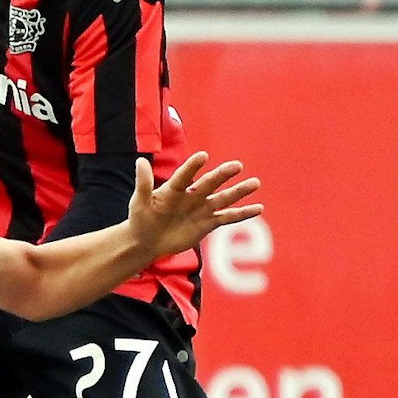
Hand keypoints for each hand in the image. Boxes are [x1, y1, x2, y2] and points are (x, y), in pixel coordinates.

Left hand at [130, 152, 262, 258]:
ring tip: (255, 182)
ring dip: (239, 191)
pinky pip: (228, 217)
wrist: (147, 241)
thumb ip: (144, 183)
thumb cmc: (140, 219)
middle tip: (237, 165)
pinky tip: (258, 208)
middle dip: (222, 175)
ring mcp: (202, 208)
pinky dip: (243, 213)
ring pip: (223, 198)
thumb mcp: (140, 202)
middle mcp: (191, 195)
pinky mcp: (209, 223)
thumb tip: (140, 161)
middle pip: (209, 183)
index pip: (185, 175)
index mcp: (174, 188)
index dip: (193, 166)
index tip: (203, 156)